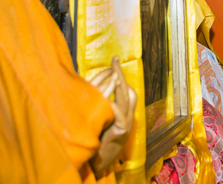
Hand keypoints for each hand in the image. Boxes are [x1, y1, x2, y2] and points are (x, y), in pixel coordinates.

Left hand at [89, 57, 136, 176]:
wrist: (99, 163)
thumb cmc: (96, 141)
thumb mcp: (101, 120)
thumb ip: (102, 105)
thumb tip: (94, 87)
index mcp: (123, 112)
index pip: (126, 89)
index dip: (120, 75)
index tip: (114, 62)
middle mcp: (127, 116)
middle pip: (128, 90)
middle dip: (121, 74)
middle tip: (115, 60)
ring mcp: (126, 124)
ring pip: (127, 100)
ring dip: (121, 87)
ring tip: (115, 74)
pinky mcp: (120, 132)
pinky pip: (120, 116)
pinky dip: (114, 107)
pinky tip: (108, 100)